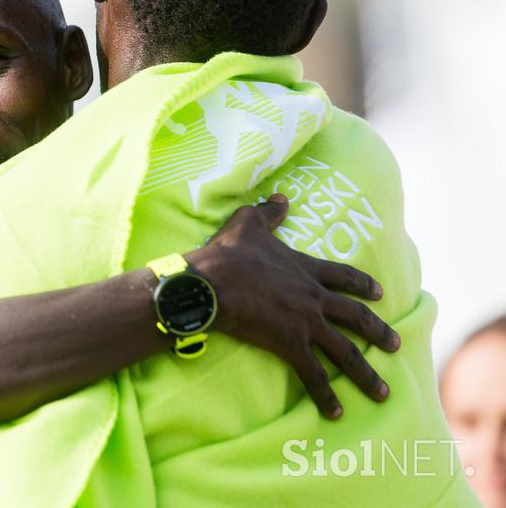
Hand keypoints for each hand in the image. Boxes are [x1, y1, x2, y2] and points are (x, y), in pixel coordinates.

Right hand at [185, 194, 399, 418]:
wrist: (213, 283)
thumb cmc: (226, 253)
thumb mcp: (247, 223)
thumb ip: (268, 212)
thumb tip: (281, 197)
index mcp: (305, 269)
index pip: (343, 277)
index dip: (362, 285)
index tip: (380, 294)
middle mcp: (313, 297)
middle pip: (356, 317)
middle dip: (379, 331)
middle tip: (396, 344)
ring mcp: (306, 323)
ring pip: (346, 351)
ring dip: (365, 373)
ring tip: (382, 391)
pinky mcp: (291, 345)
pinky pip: (313, 375)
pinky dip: (325, 395)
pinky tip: (336, 412)